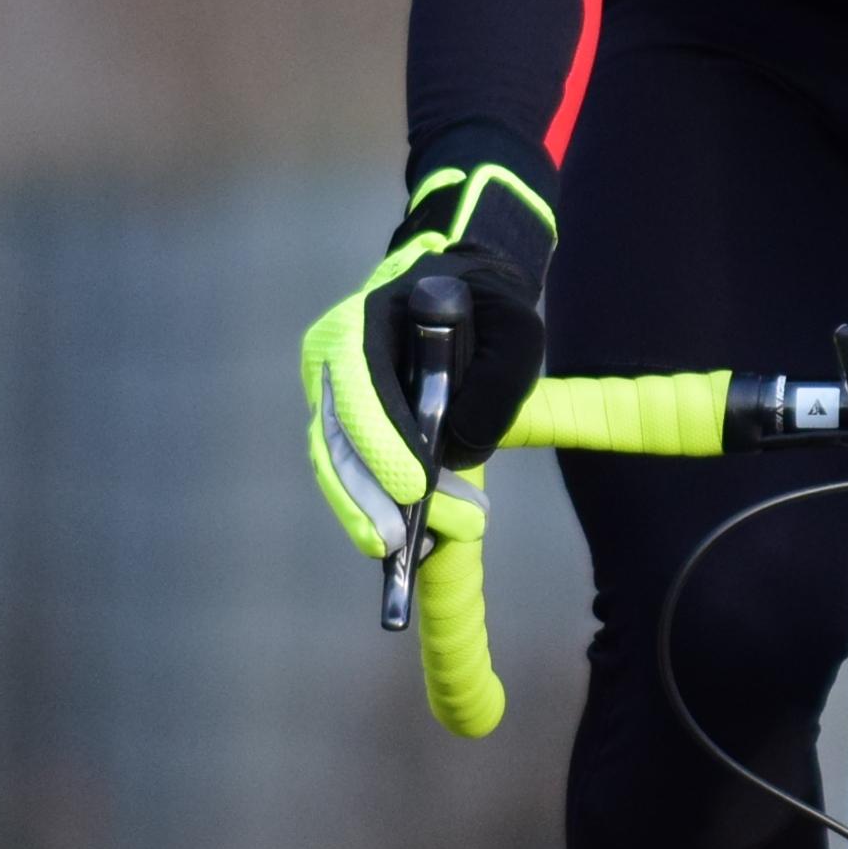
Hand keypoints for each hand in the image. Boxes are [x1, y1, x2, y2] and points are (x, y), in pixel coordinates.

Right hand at [297, 159, 555, 566]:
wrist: (463, 296)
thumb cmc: (487, 307)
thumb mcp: (515, 327)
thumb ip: (498, 380)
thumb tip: (461, 448)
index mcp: (365, 321)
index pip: (358, 383)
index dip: (379, 438)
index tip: (414, 485)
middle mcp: (332, 360)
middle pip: (334, 435)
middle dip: (365, 495)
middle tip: (401, 542)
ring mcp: (332, 395)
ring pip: (334, 463)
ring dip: (364, 512)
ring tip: (403, 552)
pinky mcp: (345, 428)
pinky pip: (349, 472)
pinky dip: (372, 508)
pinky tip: (408, 538)